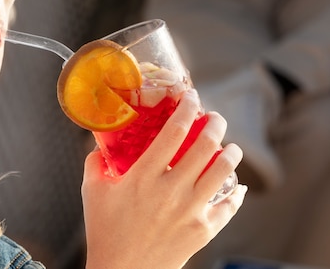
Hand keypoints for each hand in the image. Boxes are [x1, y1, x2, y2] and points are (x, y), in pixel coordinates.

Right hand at [81, 90, 245, 268]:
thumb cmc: (105, 233)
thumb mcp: (92, 192)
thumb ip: (95, 163)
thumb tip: (101, 146)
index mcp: (144, 176)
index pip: (174, 131)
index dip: (187, 108)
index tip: (191, 96)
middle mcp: (171, 190)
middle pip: (205, 145)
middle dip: (216, 123)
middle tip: (214, 118)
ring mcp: (190, 211)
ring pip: (223, 171)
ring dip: (232, 153)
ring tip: (230, 147)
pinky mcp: (203, 230)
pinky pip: (230, 206)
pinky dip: (237, 193)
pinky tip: (237, 185)